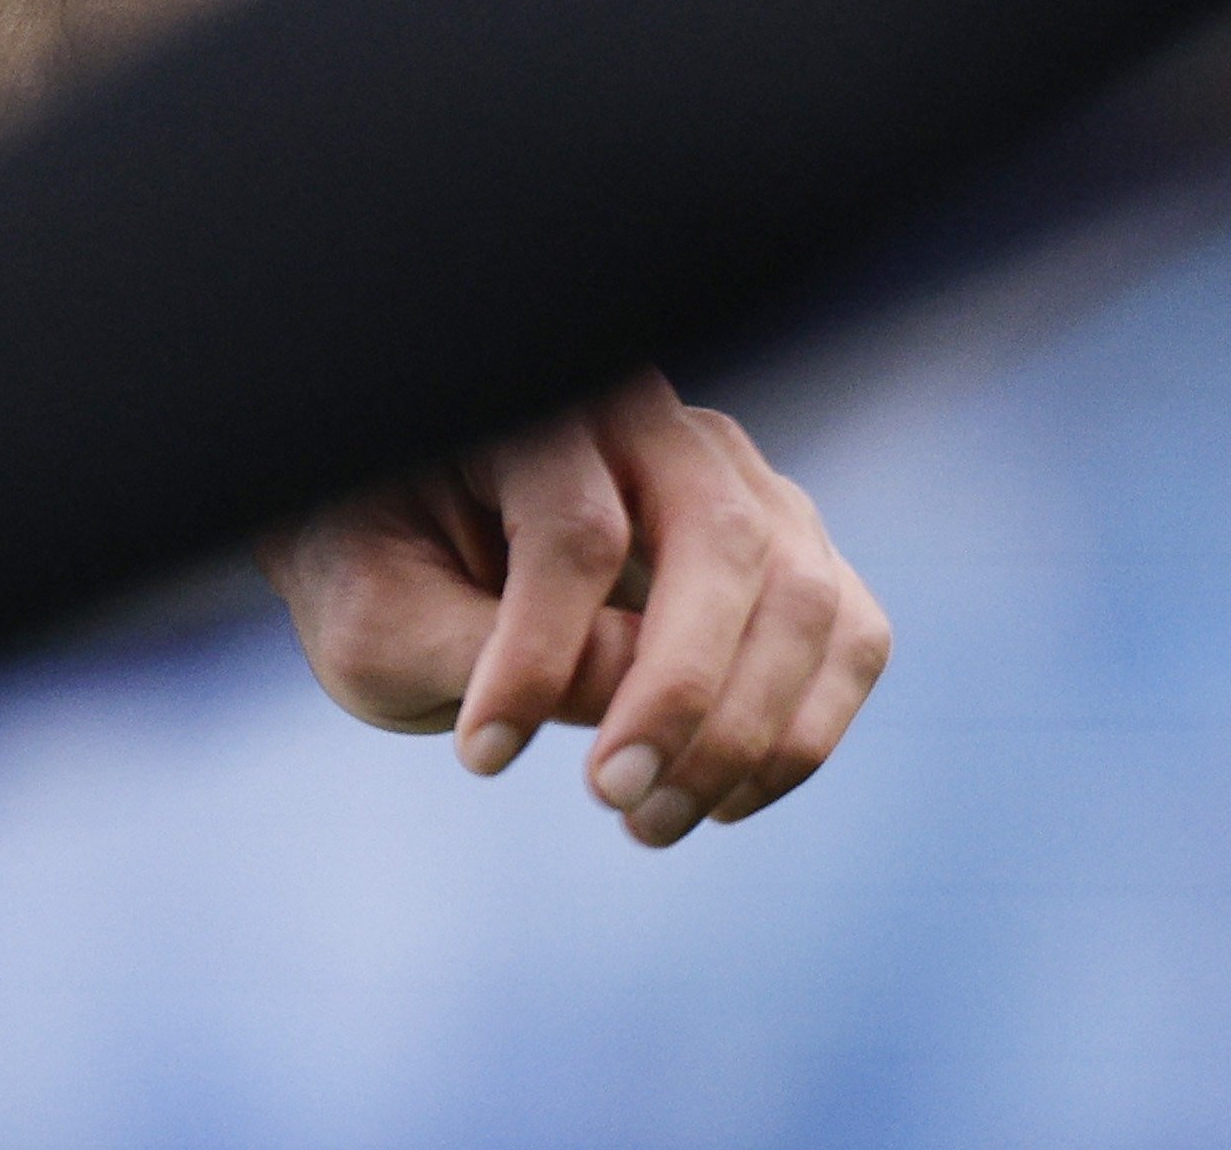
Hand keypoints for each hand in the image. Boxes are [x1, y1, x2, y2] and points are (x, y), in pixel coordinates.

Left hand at [256, 373, 888, 845]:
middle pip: (720, 545)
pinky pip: (850, 634)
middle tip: (607, 798)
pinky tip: (720, 799)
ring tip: (648, 820)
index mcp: (534, 410)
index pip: (575, 528)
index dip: (539, 657)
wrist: (404, 549)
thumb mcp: (380, 623)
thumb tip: (632, 685)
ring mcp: (740, 479)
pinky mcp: (791, 549)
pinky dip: (803, 729)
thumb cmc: (381, 575)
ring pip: (804, 596)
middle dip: (678, 696)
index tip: (480, 755)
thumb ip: (484, 650)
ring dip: (749, 732)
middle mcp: (656, 423)